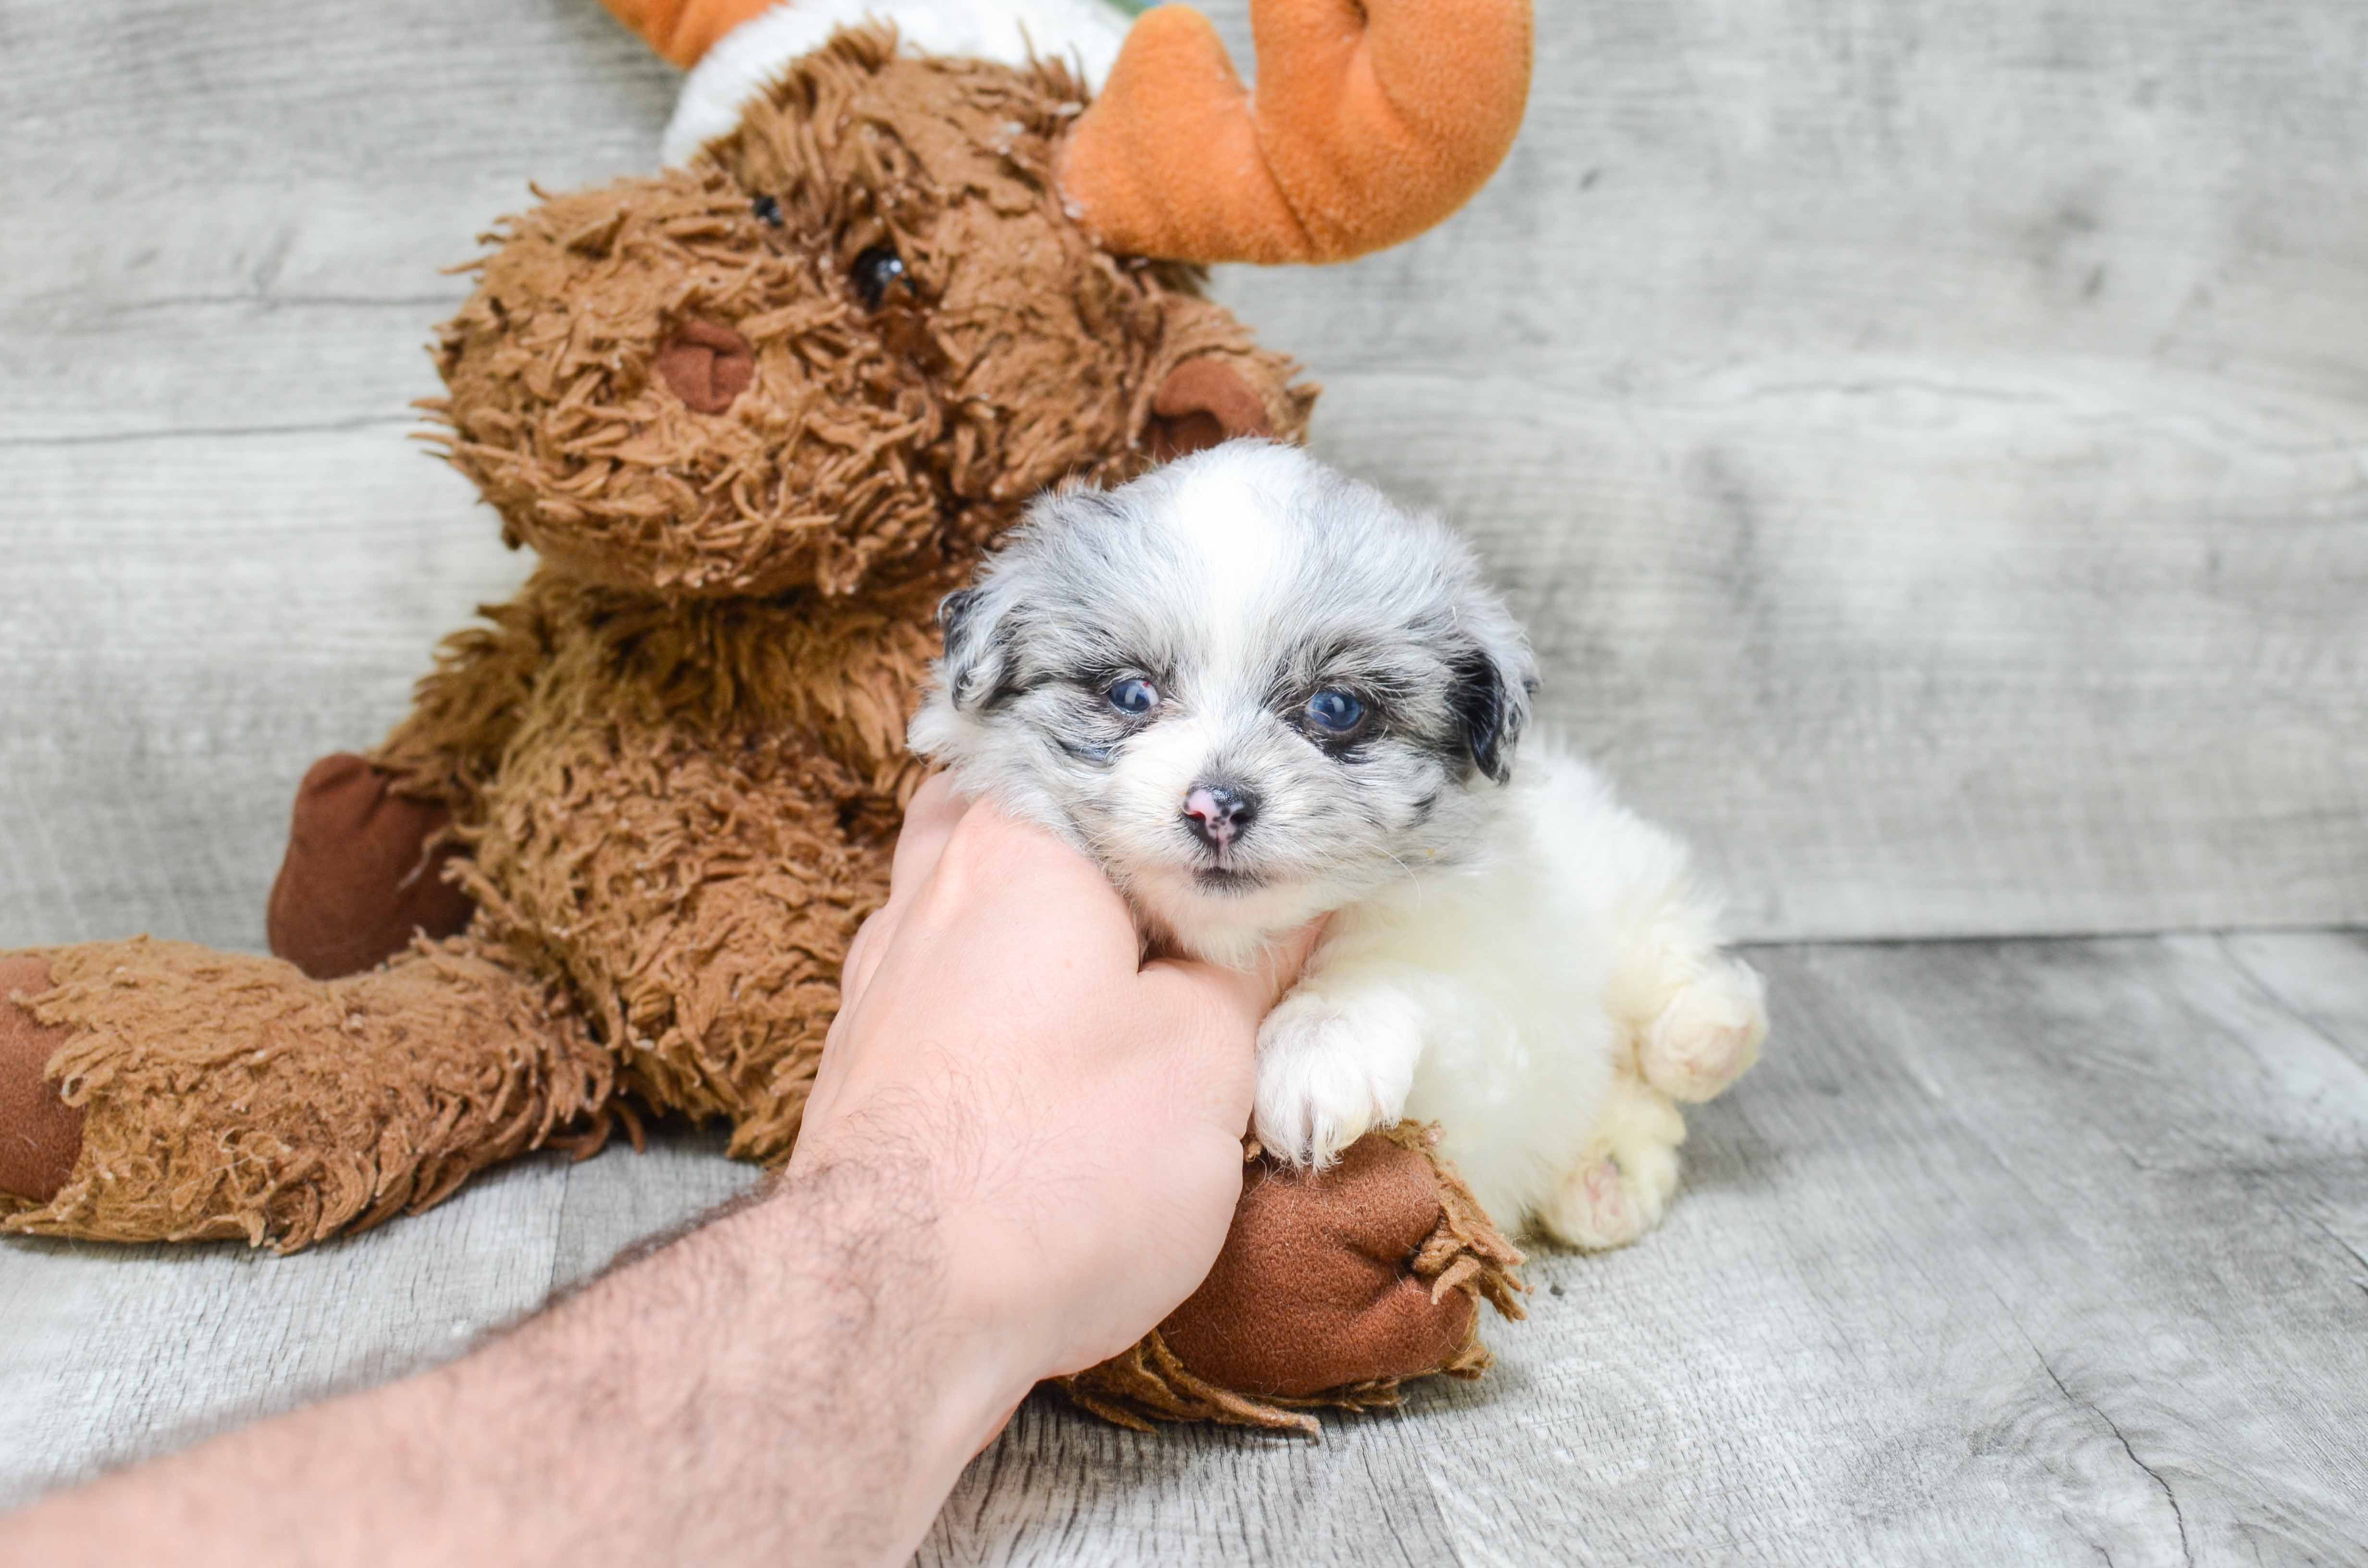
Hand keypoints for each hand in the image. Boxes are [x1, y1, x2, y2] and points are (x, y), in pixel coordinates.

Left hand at [795, 775, 1317, 1391]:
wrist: (893, 1305)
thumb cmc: (1059, 1161)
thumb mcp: (1208, 1053)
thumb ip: (1250, 963)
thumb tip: (1296, 903)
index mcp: (1019, 844)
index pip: (1108, 760)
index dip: (1188, 786)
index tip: (1258, 822)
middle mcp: (930, 889)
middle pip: (1021, 815)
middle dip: (1098, 839)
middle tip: (1185, 883)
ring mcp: (883, 977)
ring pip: (970, 901)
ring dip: (1043, 920)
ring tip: (1129, 967)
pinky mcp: (865, 1063)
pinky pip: (943, 987)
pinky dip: (1001, 995)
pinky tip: (1050, 1046)